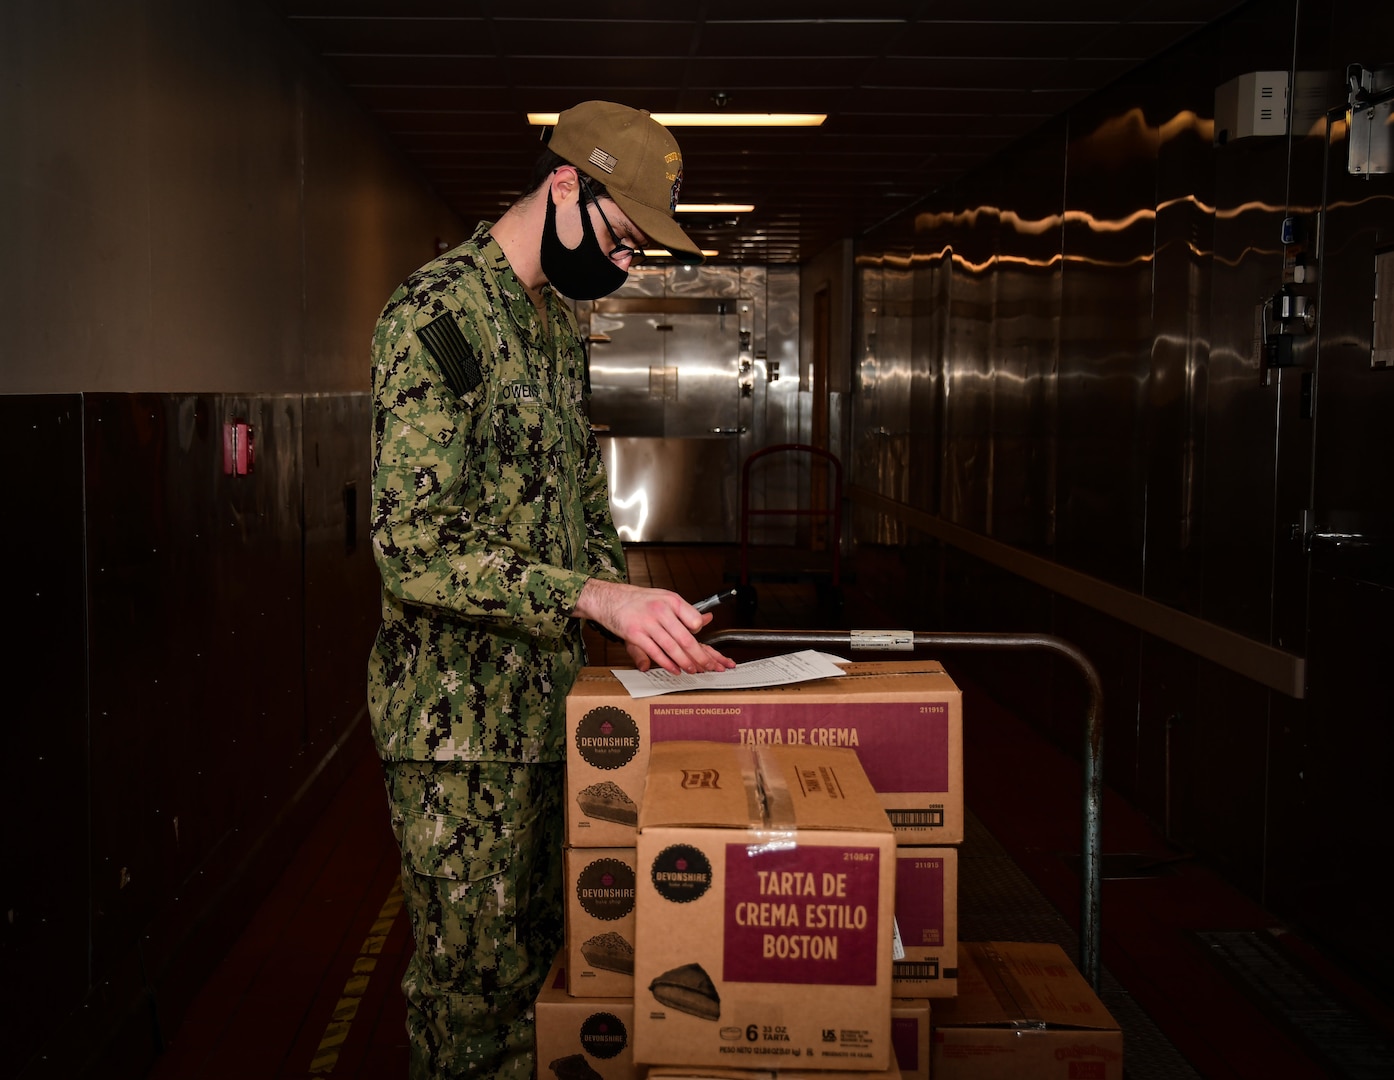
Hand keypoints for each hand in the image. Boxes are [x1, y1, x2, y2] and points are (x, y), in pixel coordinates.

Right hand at [575, 579, 736, 674]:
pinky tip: (674, 669)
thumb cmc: (639, 600)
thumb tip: (708, 619)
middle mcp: (660, 610)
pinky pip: (655, 652)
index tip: (701, 641)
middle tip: (707, 665)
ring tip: (692, 669)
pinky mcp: (635, 634)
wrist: (610, 598)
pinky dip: (667, 663)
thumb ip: (685, 611)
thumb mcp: (665, 598)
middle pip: (685, 638)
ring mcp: (647, 623)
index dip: (700, 632)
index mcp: (671, 600)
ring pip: (671, 648)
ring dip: (684, 662)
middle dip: (699, 655)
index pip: (694, 619)